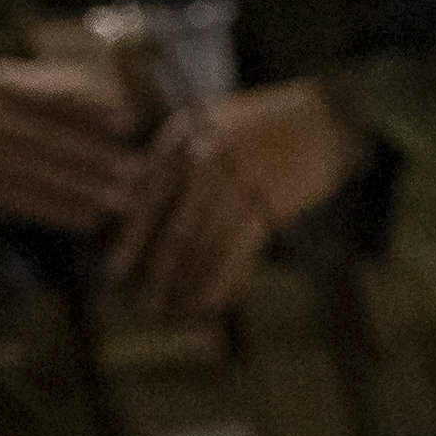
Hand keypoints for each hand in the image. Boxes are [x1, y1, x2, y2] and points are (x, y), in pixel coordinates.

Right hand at [0, 52, 162, 237]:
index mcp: (1, 83)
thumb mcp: (34, 88)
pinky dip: (63, 212)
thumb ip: (77, 93)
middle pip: (52, 141)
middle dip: (100, 159)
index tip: (129, 124)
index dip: (94, 110)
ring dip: (88, 191)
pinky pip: (28, 204)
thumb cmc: (14, 111)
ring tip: (123, 201)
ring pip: (44, 176)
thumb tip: (125, 116)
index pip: (54, 96)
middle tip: (138, 173)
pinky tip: (92, 218)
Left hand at [104, 83, 368, 321]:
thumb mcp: (206, 136)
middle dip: (159, 275)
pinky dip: (225, 282)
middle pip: (177, 230)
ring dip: (192, 287)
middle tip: (146, 308)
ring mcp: (243, 178)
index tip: (114, 276)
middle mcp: (208, 155)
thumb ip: (175, 171)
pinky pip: (241, 251)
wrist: (321, 119)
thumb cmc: (256, 133)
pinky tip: (212, 305)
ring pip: (209, 247)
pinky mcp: (273, 201)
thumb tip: (134, 225)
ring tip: (179, 315)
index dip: (130, 242)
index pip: (148, 199)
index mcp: (182, 138)